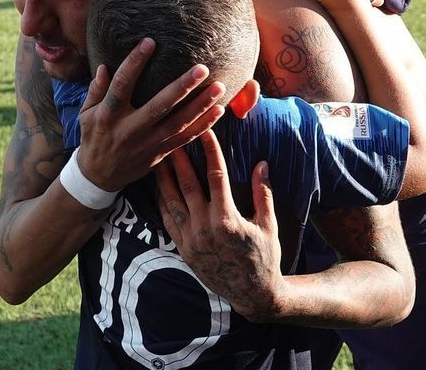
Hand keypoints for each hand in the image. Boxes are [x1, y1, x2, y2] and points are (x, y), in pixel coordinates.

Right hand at [76, 38, 225, 191]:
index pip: (122, 85)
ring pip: (178, 123)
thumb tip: (104, 66)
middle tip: (202, 69)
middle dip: (182, 87)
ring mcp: (148, 143)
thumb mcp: (86, 114)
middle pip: (159, 106)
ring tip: (219, 87)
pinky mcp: (160, 153)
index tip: (149, 42)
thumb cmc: (93, 138)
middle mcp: (130, 129)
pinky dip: (204, 126)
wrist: (99, 176)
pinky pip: (185, 139)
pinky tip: (219, 111)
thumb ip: (96, 90)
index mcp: (109, 115)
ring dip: (200, 106)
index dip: (134, 63)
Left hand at [156, 130, 286, 321]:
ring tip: (156, 155)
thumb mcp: (269, 225)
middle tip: (170, 135)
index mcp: (228, 220)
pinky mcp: (182, 249)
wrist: (252, 294)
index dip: (209, 151)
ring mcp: (191, 240)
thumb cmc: (265, 257)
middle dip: (178, 158)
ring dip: (163, 176)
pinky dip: (160, 200)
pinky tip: (157, 185)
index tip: (205, 131)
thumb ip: (262, 193)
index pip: (216, 176)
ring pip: (171, 200)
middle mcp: (205, 229)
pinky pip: (167, 220)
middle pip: (187, 184)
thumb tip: (261, 164)